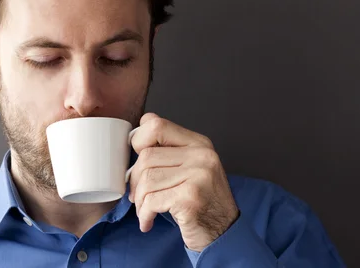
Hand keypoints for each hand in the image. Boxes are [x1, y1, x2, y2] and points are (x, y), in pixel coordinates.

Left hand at [128, 113, 239, 251]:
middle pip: (146, 157)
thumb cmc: (201, 202)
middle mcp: (201, 155)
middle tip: (138, 196)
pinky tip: (148, 221)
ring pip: (146, 180)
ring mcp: (198, 175)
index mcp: (199, 143)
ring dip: (140, 201)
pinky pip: (151, 201)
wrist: (224, 233)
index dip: (139, 141)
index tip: (138, 161)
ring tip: (145, 210)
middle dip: (135, 180)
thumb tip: (134, 137)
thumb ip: (169, 151)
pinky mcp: (190, 198)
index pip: (156, 125)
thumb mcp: (191, 168)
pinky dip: (144, 214)